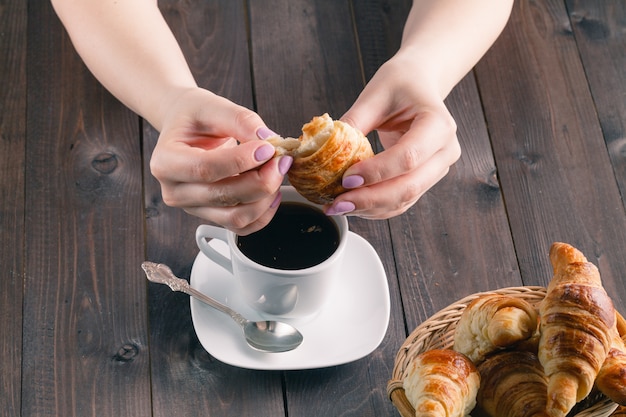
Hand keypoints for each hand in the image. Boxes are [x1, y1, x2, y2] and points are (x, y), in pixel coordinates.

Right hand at [149, 88, 292, 234]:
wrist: (186, 128)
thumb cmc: (195, 117)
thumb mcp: (213, 106)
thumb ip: (241, 120)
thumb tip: (269, 140)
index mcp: (165, 161)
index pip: (206, 169)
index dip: (241, 161)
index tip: (268, 148)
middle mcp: (174, 191)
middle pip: (224, 196)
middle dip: (261, 179)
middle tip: (282, 159)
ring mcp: (192, 208)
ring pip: (236, 217)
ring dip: (266, 198)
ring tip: (278, 172)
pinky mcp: (211, 217)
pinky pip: (242, 227)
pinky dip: (264, 213)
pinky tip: (272, 191)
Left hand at [327, 54, 460, 218]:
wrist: (420, 84)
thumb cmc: (400, 84)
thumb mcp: (375, 94)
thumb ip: (354, 122)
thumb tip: (324, 149)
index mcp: (438, 124)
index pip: (408, 157)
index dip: (376, 172)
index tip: (346, 179)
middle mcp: (445, 150)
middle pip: (409, 186)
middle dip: (370, 199)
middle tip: (337, 204)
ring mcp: (438, 169)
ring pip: (404, 199)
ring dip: (370, 208)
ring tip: (338, 207)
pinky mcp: (426, 179)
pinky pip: (401, 201)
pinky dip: (376, 207)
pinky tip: (352, 205)